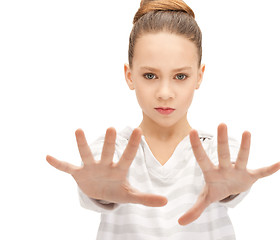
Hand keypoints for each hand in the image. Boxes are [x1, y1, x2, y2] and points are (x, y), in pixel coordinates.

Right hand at [46, 127, 167, 206]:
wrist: (101, 193)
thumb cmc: (117, 190)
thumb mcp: (131, 196)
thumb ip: (146, 198)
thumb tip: (166, 202)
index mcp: (119, 170)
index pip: (128, 156)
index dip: (133, 145)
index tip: (139, 130)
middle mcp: (105, 165)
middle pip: (108, 153)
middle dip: (110, 143)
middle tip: (112, 128)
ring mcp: (91, 168)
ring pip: (87, 155)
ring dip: (82, 144)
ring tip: (79, 130)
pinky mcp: (79, 173)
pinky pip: (67, 168)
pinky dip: (59, 164)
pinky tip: (48, 157)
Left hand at [178, 123, 279, 224]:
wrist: (231, 188)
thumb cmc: (216, 188)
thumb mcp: (206, 199)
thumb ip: (195, 209)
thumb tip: (180, 222)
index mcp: (211, 172)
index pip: (202, 158)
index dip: (197, 146)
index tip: (192, 131)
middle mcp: (225, 168)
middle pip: (223, 154)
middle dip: (222, 140)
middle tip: (221, 124)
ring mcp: (238, 170)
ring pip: (242, 158)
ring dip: (245, 147)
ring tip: (247, 132)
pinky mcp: (250, 175)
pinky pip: (261, 172)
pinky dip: (269, 170)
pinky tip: (278, 164)